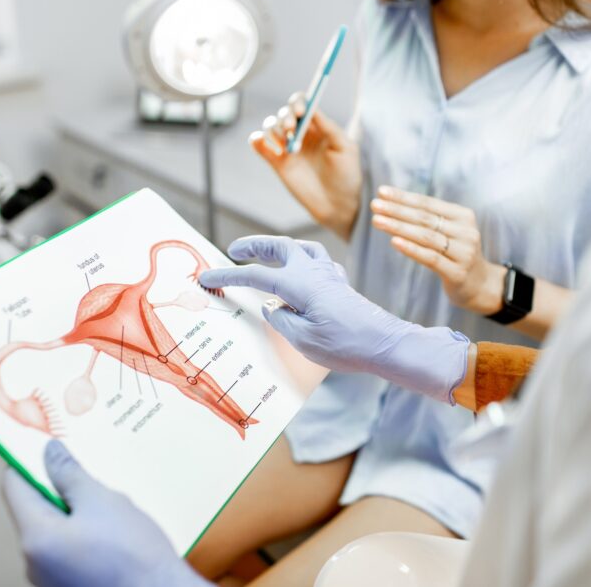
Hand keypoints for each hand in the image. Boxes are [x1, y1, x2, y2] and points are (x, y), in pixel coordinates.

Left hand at [2, 441, 208, 586]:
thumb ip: (69, 474)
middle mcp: (34, 562)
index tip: (48, 445)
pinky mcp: (70, 585)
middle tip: (88, 470)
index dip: (28, 461)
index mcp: (35, 538)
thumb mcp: (101, 501)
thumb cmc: (132, 553)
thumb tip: (48, 451)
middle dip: (58, 486)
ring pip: (54, 530)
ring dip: (75, 511)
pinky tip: (113, 529)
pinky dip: (83, 533)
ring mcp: (50, 578)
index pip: (14, 487)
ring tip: (109, 502)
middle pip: (34, 509)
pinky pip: (67, 549)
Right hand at [199, 236, 469, 403]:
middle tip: (233, 249)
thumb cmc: (344, 345)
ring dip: (280, 246)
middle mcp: (313, 272)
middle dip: (254, 245)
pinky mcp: (340, 283)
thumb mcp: (303, 340)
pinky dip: (304, 259)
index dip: (227, 276)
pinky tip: (303, 270)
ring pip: (301, 247)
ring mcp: (330, 275)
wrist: (385, 344)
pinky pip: (319, 260)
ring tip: (266, 253)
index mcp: (298, 284)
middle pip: (280, 247)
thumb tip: (272, 307)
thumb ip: (281, 320)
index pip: (254, 276)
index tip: (206, 278)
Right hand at [252, 92, 361, 239]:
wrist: (339, 205)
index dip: (298, 103)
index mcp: (317, 126)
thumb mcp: (345, 148)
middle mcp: (301, 134)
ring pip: (271, 126)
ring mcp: (287, 148)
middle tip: (292, 129)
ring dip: (274, 129)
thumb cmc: (347, 175)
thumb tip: (313, 108)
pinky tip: (264, 144)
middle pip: (284, 114)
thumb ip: (329, 127)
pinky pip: (259, 145)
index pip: (302, 104)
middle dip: (285, 117)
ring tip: (287, 145)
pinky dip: (257, 140)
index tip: (301, 111)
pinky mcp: (277, 163)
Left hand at [370, 186, 504, 315]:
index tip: (381, 191)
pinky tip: (394, 242)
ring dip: (399, 227)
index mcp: (463, 216)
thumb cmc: (455, 254)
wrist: (479, 286)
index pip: (428, 203)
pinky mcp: (458, 273)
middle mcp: (466, 232)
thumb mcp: (448, 232)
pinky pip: (431, 258)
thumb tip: (392, 203)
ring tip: (377, 221)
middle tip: (374, 205)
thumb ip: (428, 220)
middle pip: (425, 218)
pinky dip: (411, 249)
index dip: (404, 197)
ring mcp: (464, 253)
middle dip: (397, 210)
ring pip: (426, 236)